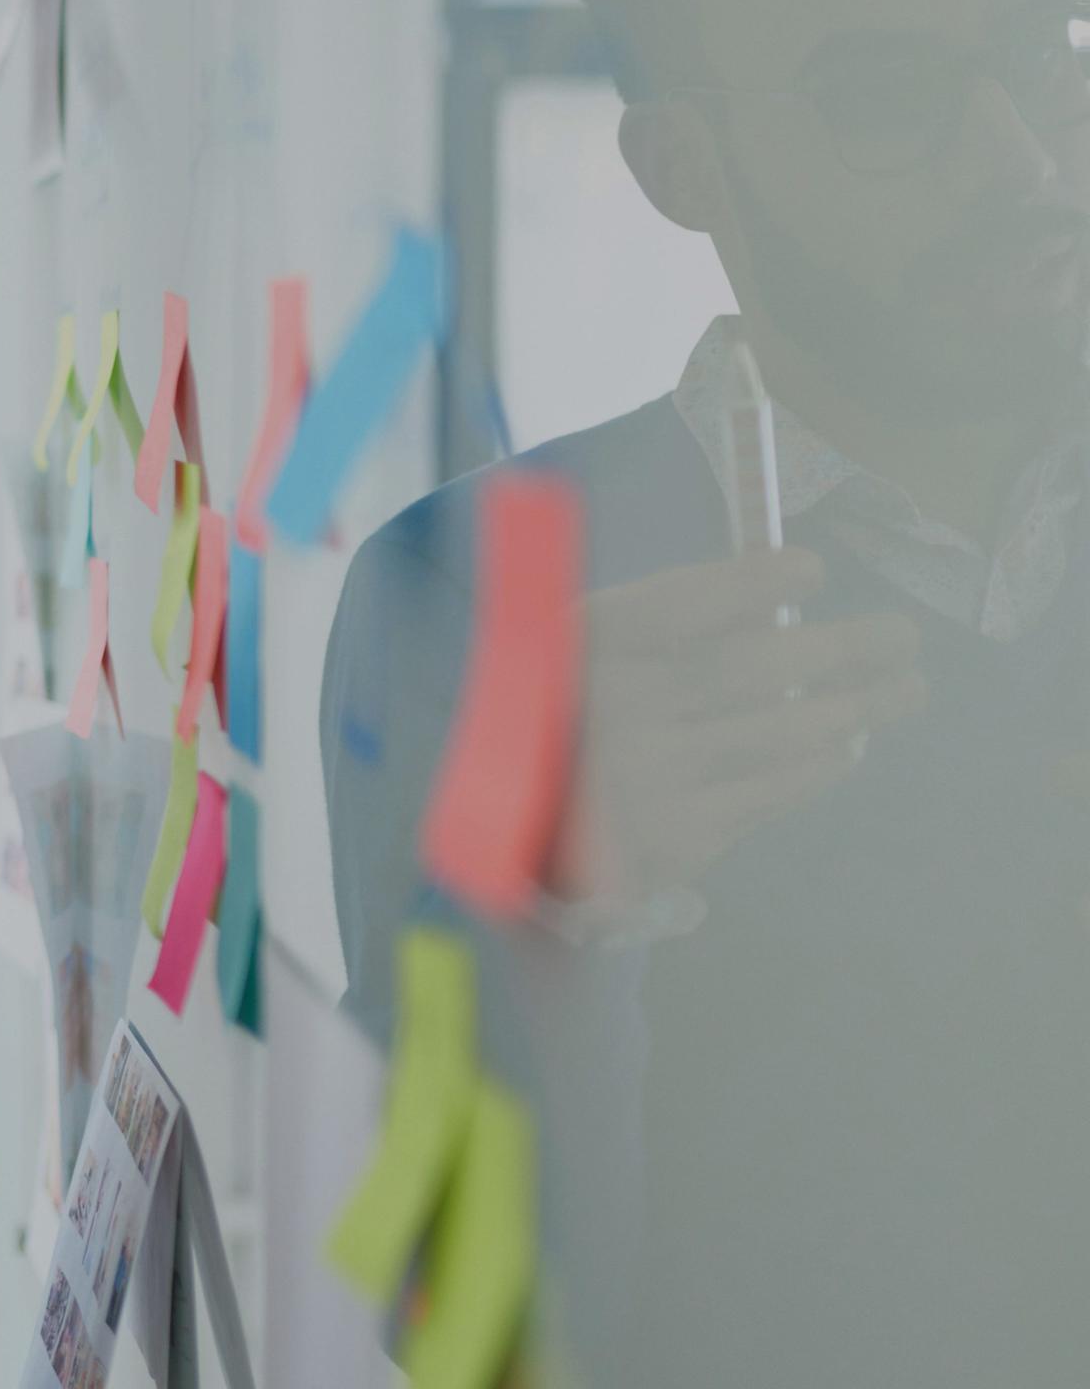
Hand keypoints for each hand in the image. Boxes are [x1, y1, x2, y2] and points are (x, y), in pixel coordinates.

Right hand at [556, 549, 921, 908]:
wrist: (505, 837)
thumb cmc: (554, 729)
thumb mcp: (570, 659)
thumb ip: (653, 628)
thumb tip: (768, 604)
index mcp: (576, 651)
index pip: (679, 603)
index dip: (752, 583)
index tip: (812, 569)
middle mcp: (611, 711)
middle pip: (750, 668)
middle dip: (840, 649)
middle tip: (902, 636)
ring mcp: (647, 779)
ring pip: (775, 733)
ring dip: (853, 709)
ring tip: (902, 690)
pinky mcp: (675, 839)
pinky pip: (769, 792)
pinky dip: (819, 766)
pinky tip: (847, 748)